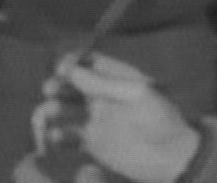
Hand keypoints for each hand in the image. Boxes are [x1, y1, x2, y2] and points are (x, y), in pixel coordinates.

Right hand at [31, 53, 201, 182]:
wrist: (170, 156)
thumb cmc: (159, 118)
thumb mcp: (135, 94)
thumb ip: (103, 83)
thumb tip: (69, 70)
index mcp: (115, 77)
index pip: (87, 61)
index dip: (71, 62)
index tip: (61, 68)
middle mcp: (101, 95)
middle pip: (69, 84)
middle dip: (56, 84)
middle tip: (50, 90)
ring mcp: (94, 119)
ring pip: (61, 109)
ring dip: (49, 111)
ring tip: (46, 118)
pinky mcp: (90, 142)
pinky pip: (65, 136)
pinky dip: (55, 136)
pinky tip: (56, 138)